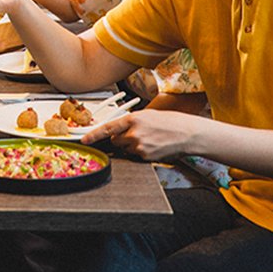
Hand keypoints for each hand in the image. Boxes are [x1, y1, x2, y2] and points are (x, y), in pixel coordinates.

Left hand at [81, 109, 200, 160]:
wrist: (187, 133)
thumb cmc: (170, 122)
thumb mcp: (147, 115)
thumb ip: (131, 122)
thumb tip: (118, 128)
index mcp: (133, 119)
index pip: (107, 128)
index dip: (93, 135)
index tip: (84, 140)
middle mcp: (133, 133)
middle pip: (115, 140)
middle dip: (121, 139)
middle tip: (136, 134)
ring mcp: (139, 146)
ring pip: (126, 148)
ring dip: (132, 145)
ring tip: (149, 139)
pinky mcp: (145, 156)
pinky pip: (136, 155)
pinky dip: (141, 152)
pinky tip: (153, 146)